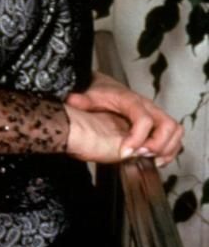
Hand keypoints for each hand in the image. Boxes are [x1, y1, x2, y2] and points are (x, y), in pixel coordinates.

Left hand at [66, 71, 182, 166]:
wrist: (102, 86)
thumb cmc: (97, 92)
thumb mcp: (87, 96)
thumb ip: (81, 100)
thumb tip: (72, 100)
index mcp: (130, 100)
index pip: (144, 119)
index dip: (137, 138)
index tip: (126, 153)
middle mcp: (146, 106)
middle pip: (167, 125)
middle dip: (158, 144)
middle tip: (142, 155)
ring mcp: (154, 113)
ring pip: (174, 130)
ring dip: (167, 148)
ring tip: (153, 160)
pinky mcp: (157, 122)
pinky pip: (173, 135)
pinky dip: (170, 149)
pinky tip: (157, 160)